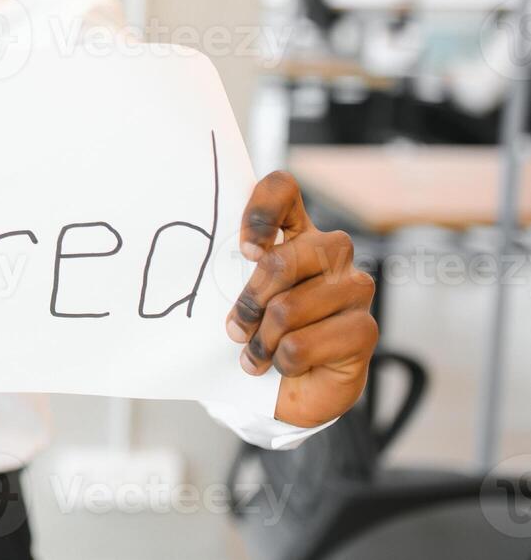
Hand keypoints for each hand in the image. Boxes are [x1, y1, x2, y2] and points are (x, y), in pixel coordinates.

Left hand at [225, 171, 377, 427]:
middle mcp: (330, 252)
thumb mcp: (242, 296)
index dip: (260, 211)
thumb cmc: (261, 333)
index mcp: (296, 232)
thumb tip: (211, 259)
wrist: (293, 388)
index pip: (283, 188)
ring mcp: (354, 288)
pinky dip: (283, 361)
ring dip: (262, 340)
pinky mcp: (365, 329)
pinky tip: (282, 365)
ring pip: (288, 308)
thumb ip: (234, 271)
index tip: (244, 250)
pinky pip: (303, 343)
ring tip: (257, 354)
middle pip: (281, 259)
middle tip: (235, 328)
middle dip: (250, 301)